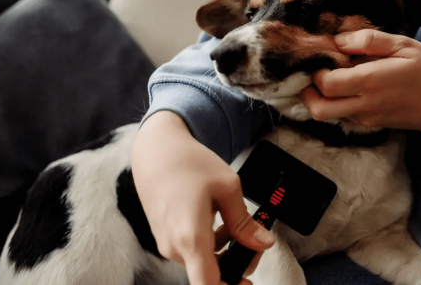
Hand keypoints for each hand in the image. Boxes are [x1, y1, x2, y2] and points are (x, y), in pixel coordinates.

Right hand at [132, 111, 273, 284]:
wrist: (156, 149)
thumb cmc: (189, 163)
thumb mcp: (227, 187)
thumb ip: (245, 222)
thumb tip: (263, 243)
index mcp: (191, 237)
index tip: (247, 282)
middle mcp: (175, 247)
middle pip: (210, 274)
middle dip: (236, 263)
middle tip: (255, 241)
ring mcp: (167, 243)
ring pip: (202, 261)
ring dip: (224, 250)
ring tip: (235, 223)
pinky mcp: (165, 236)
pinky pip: (192, 250)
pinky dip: (210, 242)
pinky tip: (217, 219)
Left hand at [301, 29, 420, 165]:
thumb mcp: (404, 45)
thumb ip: (369, 40)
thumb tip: (338, 40)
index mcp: (370, 81)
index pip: (325, 83)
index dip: (316, 72)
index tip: (323, 58)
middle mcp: (363, 104)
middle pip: (318, 108)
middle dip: (308, 92)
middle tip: (314, 74)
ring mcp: (364, 118)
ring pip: (327, 115)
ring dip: (320, 99)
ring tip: (329, 79)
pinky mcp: (368, 124)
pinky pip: (341, 116)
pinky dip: (335, 103)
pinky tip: (346, 88)